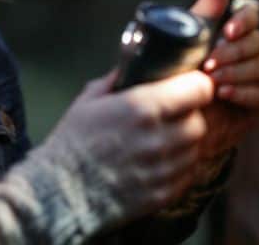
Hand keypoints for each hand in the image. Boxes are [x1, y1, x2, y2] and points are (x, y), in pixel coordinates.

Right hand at [30, 66, 214, 225]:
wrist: (59, 193)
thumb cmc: (71, 143)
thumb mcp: (89, 100)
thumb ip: (117, 79)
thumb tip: (134, 63)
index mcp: (142, 107)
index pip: (198, 90)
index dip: (198, 84)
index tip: (192, 85)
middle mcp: (158, 138)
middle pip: (199, 122)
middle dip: (189, 116)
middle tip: (173, 116)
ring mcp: (162, 169)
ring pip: (196, 150)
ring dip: (185, 143)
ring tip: (164, 141)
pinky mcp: (162, 194)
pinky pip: (187, 176)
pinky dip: (180, 167)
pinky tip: (160, 163)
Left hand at [188, 0, 258, 163]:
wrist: (166, 120)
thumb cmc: (173, 76)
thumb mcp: (185, 42)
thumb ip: (204, 13)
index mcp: (231, 34)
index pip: (252, 15)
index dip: (245, 20)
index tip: (227, 31)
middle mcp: (246, 54)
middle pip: (258, 41)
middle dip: (234, 51)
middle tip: (209, 63)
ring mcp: (253, 79)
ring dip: (236, 73)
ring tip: (211, 81)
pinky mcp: (255, 105)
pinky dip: (244, 94)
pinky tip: (223, 95)